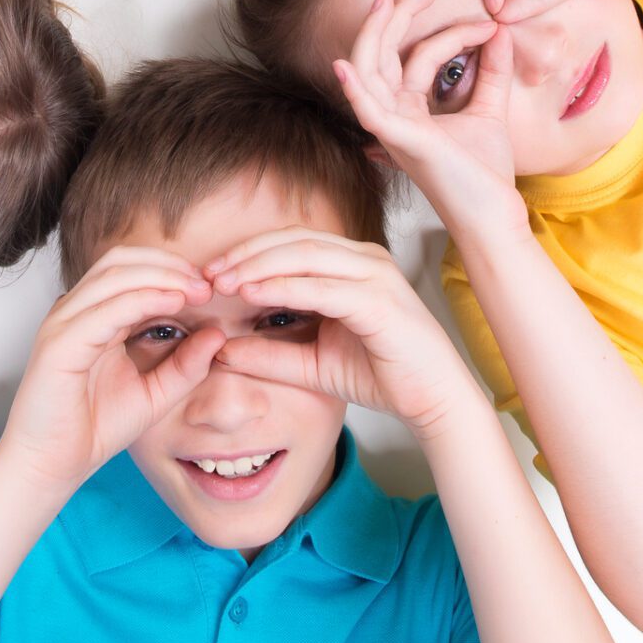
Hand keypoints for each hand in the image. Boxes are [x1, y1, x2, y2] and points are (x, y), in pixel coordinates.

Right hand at [0, 250, 225, 493]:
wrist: (52, 465)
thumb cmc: (94, 428)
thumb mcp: (155, 393)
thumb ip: (184, 365)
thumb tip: (218, 333)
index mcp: (91, 316)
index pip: (130, 268)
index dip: (172, 269)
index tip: (209, 286)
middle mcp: (73, 311)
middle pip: (121, 260)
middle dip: (168, 264)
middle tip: (206, 283)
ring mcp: (62, 323)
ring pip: (114, 274)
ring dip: (161, 275)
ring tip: (195, 289)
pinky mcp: (59, 344)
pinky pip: (106, 309)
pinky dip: (142, 298)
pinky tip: (173, 303)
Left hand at [203, 229, 479, 439]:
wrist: (434, 401)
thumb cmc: (382, 375)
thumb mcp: (313, 364)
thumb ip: (270, 354)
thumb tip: (221, 350)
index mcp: (352, 264)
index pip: (292, 243)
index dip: (248, 253)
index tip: (210, 273)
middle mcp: (366, 259)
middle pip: (294, 240)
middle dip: (246, 253)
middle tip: (207, 272)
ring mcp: (376, 274)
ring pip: (306, 254)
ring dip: (259, 264)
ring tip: (223, 280)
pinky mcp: (381, 300)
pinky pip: (324, 286)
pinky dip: (284, 286)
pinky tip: (254, 294)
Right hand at [332, 0, 526, 239]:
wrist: (495, 213)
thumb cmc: (486, 173)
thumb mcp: (491, 111)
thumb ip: (492, 73)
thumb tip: (500, 33)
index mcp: (411, 109)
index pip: (419, 56)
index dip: (453, 33)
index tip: (491, 26)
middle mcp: (395, 115)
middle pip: (383, 53)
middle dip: (399, 15)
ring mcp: (392, 128)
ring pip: (369, 71)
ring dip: (375, 33)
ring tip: (388, 1)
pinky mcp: (400, 140)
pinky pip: (368, 111)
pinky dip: (354, 88)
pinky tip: (344, 66)